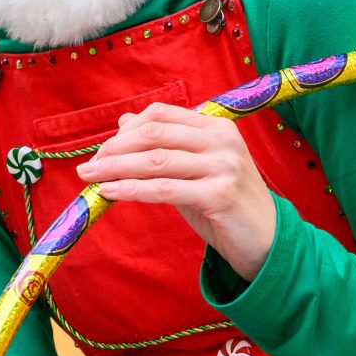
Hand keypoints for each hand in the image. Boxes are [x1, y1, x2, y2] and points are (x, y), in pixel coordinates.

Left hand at [76, 104, 277, 283]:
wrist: (266, 239)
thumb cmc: (224, 203)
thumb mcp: (194, 168)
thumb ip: (164, 146)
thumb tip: (124, 121)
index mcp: (216, 127)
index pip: (161, 115)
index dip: (125, 130)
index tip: (102, 150)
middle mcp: (222, 141)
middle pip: (154, 134)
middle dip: (115, 149)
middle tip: (89, 166)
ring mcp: (223, 166)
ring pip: (156, 161)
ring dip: (116, 169)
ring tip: (90, 178)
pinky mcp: (220, 195)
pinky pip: (165, 189)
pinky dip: (132, 190)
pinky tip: (111, 192)